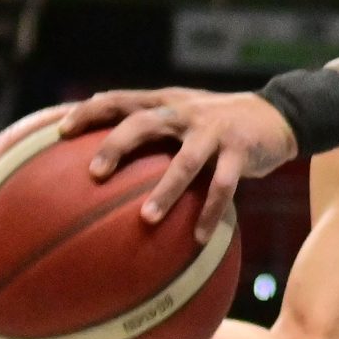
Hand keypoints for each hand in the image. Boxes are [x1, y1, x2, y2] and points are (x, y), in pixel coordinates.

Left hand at [58, 86, 299, 240]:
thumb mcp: (184, 116)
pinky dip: (210, 212)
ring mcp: (214, 131)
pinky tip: (198, 239)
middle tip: (94, 174)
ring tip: (147, 219)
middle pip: (145, 123)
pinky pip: (223, 186)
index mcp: (166, 103)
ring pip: (186, 161)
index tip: (59, 131)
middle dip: (118, 146)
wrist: (279, 115)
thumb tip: (99, 154)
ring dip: (166, 190)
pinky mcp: (241, 151)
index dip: (90, 111)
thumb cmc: (217, 123)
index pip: (120, 99)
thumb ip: (150, 128)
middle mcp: (186, 112)